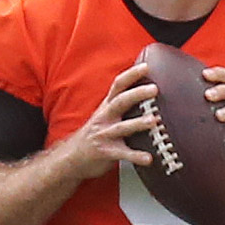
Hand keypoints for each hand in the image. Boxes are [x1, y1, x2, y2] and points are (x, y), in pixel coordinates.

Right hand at [64, 61, 157, 179]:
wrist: (71, 157)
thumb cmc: (95, 134)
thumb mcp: (105, 115)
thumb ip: (122, 105)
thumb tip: (147, 91)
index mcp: (107, 107)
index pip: (118, 85)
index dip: (131, 75)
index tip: (146, 66)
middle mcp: (104, 118)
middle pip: (120, 102)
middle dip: (137, 94)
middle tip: (154, 89)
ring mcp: (104, 135)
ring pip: (122, 127)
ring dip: (138, 123)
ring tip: (154, 120)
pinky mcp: (105, 152)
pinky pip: (122, 154)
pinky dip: (136, 156)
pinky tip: (148, 158)